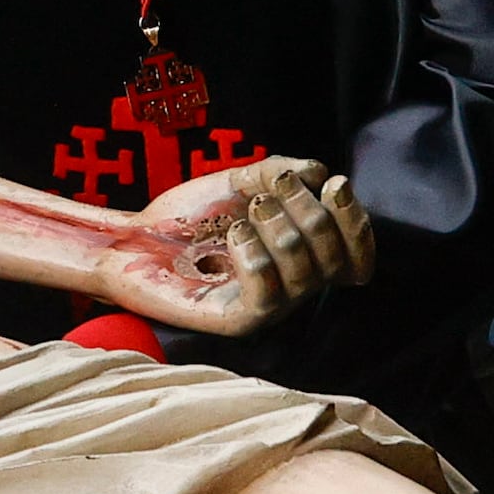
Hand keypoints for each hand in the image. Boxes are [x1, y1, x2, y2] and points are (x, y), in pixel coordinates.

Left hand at [97, 154, 373, 333]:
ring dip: (278, 227)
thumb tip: (320, 175)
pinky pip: (268, 294)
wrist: (136, 240)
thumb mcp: (244, 181)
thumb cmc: (191, 215)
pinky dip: (255, 255)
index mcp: (304, 257)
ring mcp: (269, 307)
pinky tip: (233, 237)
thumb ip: (285, 172)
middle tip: (266, 192)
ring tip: (247, 212)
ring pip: (303, 272)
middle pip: (333, 256)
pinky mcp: (238, 321)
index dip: (355, 222)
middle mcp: (294, 286)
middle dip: (308, 211)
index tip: (333, 184)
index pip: (357, 255)